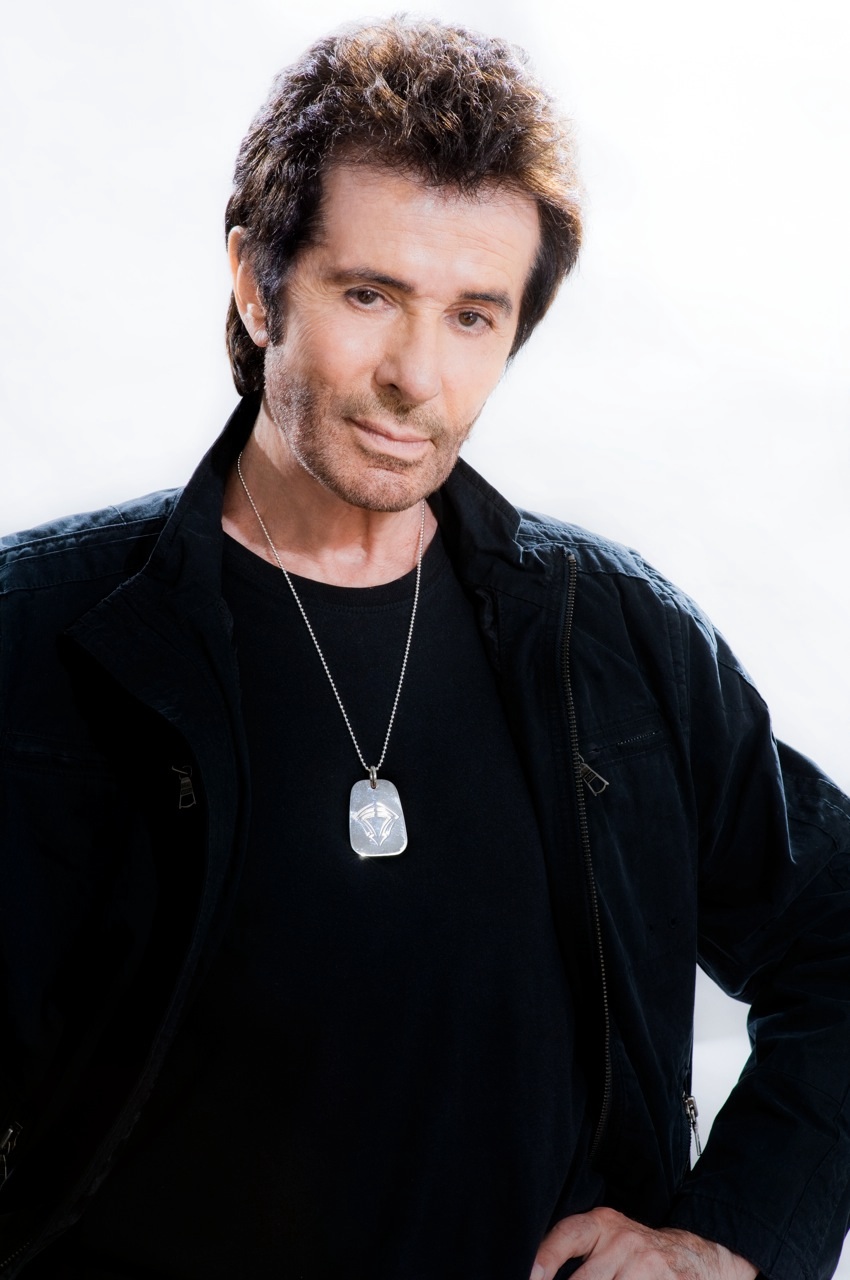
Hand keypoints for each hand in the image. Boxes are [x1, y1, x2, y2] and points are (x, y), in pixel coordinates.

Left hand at [530, 1207, 758, 1277]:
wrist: (693, 1256)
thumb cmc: (635, 1251)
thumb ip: (577, 1251)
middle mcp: (623, 1241)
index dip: (545, 1257)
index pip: (567, 1235)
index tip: (529, 1276)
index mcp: (603, 1223)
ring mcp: (646, 1264)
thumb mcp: (606, 1238)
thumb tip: (536, 1272)